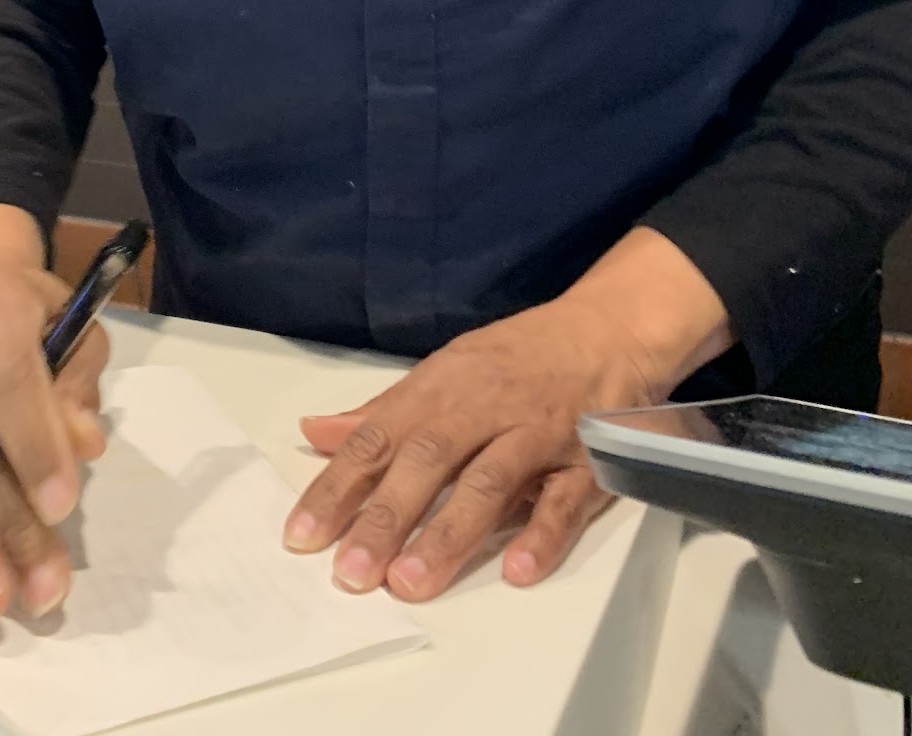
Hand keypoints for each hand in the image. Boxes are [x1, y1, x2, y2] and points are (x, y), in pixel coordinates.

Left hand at [285, 230, 731, 602]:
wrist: (609, 329)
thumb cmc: (519, 356)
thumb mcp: (446, 370)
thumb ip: (383, 410)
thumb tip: (315, 432)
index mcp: (443, 385)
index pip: (379, 436)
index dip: (339, 485)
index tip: (302, 533)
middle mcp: (484, 406)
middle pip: (428, 459)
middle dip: (386, 516)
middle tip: (350, 573)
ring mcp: (536, 432)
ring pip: (488, 482)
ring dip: (448, 532)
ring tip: (410, 583)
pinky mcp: (586, 458)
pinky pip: (564, 498)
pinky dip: (543, 533)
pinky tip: (518, 569)